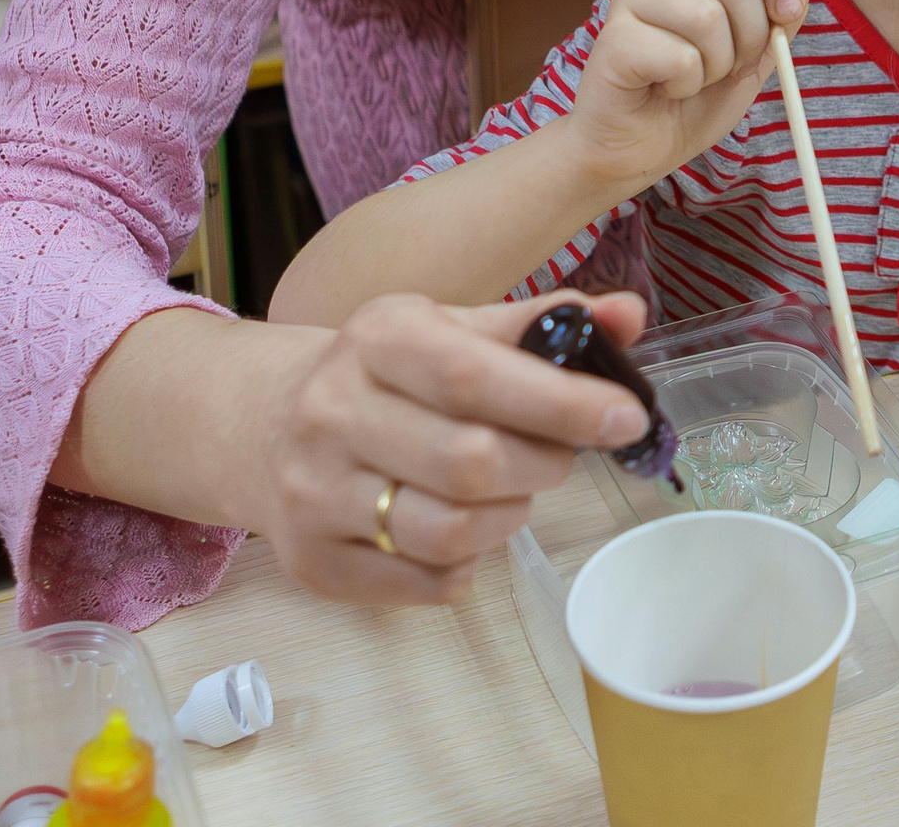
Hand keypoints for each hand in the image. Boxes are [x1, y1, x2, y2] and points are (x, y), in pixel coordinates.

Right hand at [254, 289, 651, 603]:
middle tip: (560, 457)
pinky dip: (467, 564)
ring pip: (448, 532)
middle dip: (543, 465)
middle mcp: (333, 412)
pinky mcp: (312, 562)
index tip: (625, 418)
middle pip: (469, 463)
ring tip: (512, 491)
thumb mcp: (455, 328)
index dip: (561, 403)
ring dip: (509, 518)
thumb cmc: (391, 374)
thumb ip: (544, 323)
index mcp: (378, 338)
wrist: (268, 425)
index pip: (475, 376)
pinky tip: (465, 531)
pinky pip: (423, 583)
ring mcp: (314, 493)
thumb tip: (630, 315)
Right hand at [561, 0, 815, 187]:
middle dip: (753, 35)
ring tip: (692, 79)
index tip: (786, 16)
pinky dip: (686, 86)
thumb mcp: (755, 58)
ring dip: (717, 66)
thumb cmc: (693, 102)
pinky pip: (681, 57)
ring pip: (709, 17)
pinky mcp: (615, 39)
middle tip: (728, 66)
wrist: (638, 150)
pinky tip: (664, 90)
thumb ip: (781, 16)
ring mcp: (633, 0)